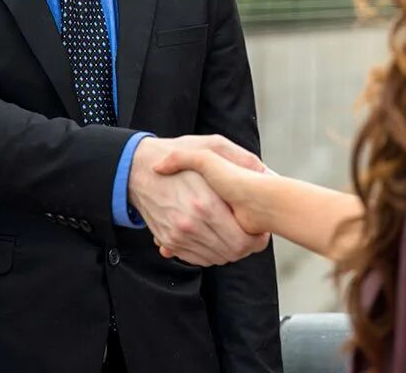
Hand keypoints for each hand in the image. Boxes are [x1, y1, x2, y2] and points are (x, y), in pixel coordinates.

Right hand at [128, 135, 269, 265]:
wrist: (139, 169)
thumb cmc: (178, 154)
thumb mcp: (212, 146)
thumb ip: (241, 159)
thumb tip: (266, 174)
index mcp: (206, 204)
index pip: (243, 241)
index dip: (258, 239)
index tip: (261, 230)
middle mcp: (191, 224)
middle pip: (232, 253)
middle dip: (246, 246)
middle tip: (250, 233)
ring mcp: (178, 235)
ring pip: (216, 258)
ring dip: (228, 250)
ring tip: (232, 232)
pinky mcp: (169, 240)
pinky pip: (197, 259)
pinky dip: (210, 253)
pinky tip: (214, 237)